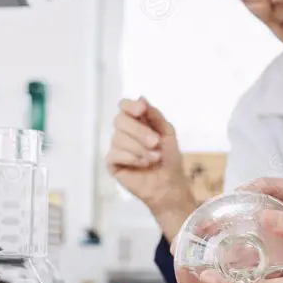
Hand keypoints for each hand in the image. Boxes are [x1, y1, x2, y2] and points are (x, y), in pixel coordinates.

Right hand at [106, 97, 195, 240]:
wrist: (169, 184)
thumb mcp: (167, 132)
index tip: (142, 110)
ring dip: (140, 148)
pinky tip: (143, 165)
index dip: (130, 106)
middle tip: (155, 143)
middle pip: (119, 121)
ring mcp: (117, 147)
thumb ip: (155, 115)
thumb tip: (141, 98)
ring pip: (118, 139)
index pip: (123, 106)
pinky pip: (115, 154)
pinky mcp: (112, 163)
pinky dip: (132, 158)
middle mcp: (124, 132)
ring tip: (154, 158)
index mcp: (136, 121)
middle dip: (139, 131)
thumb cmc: (169, 158)